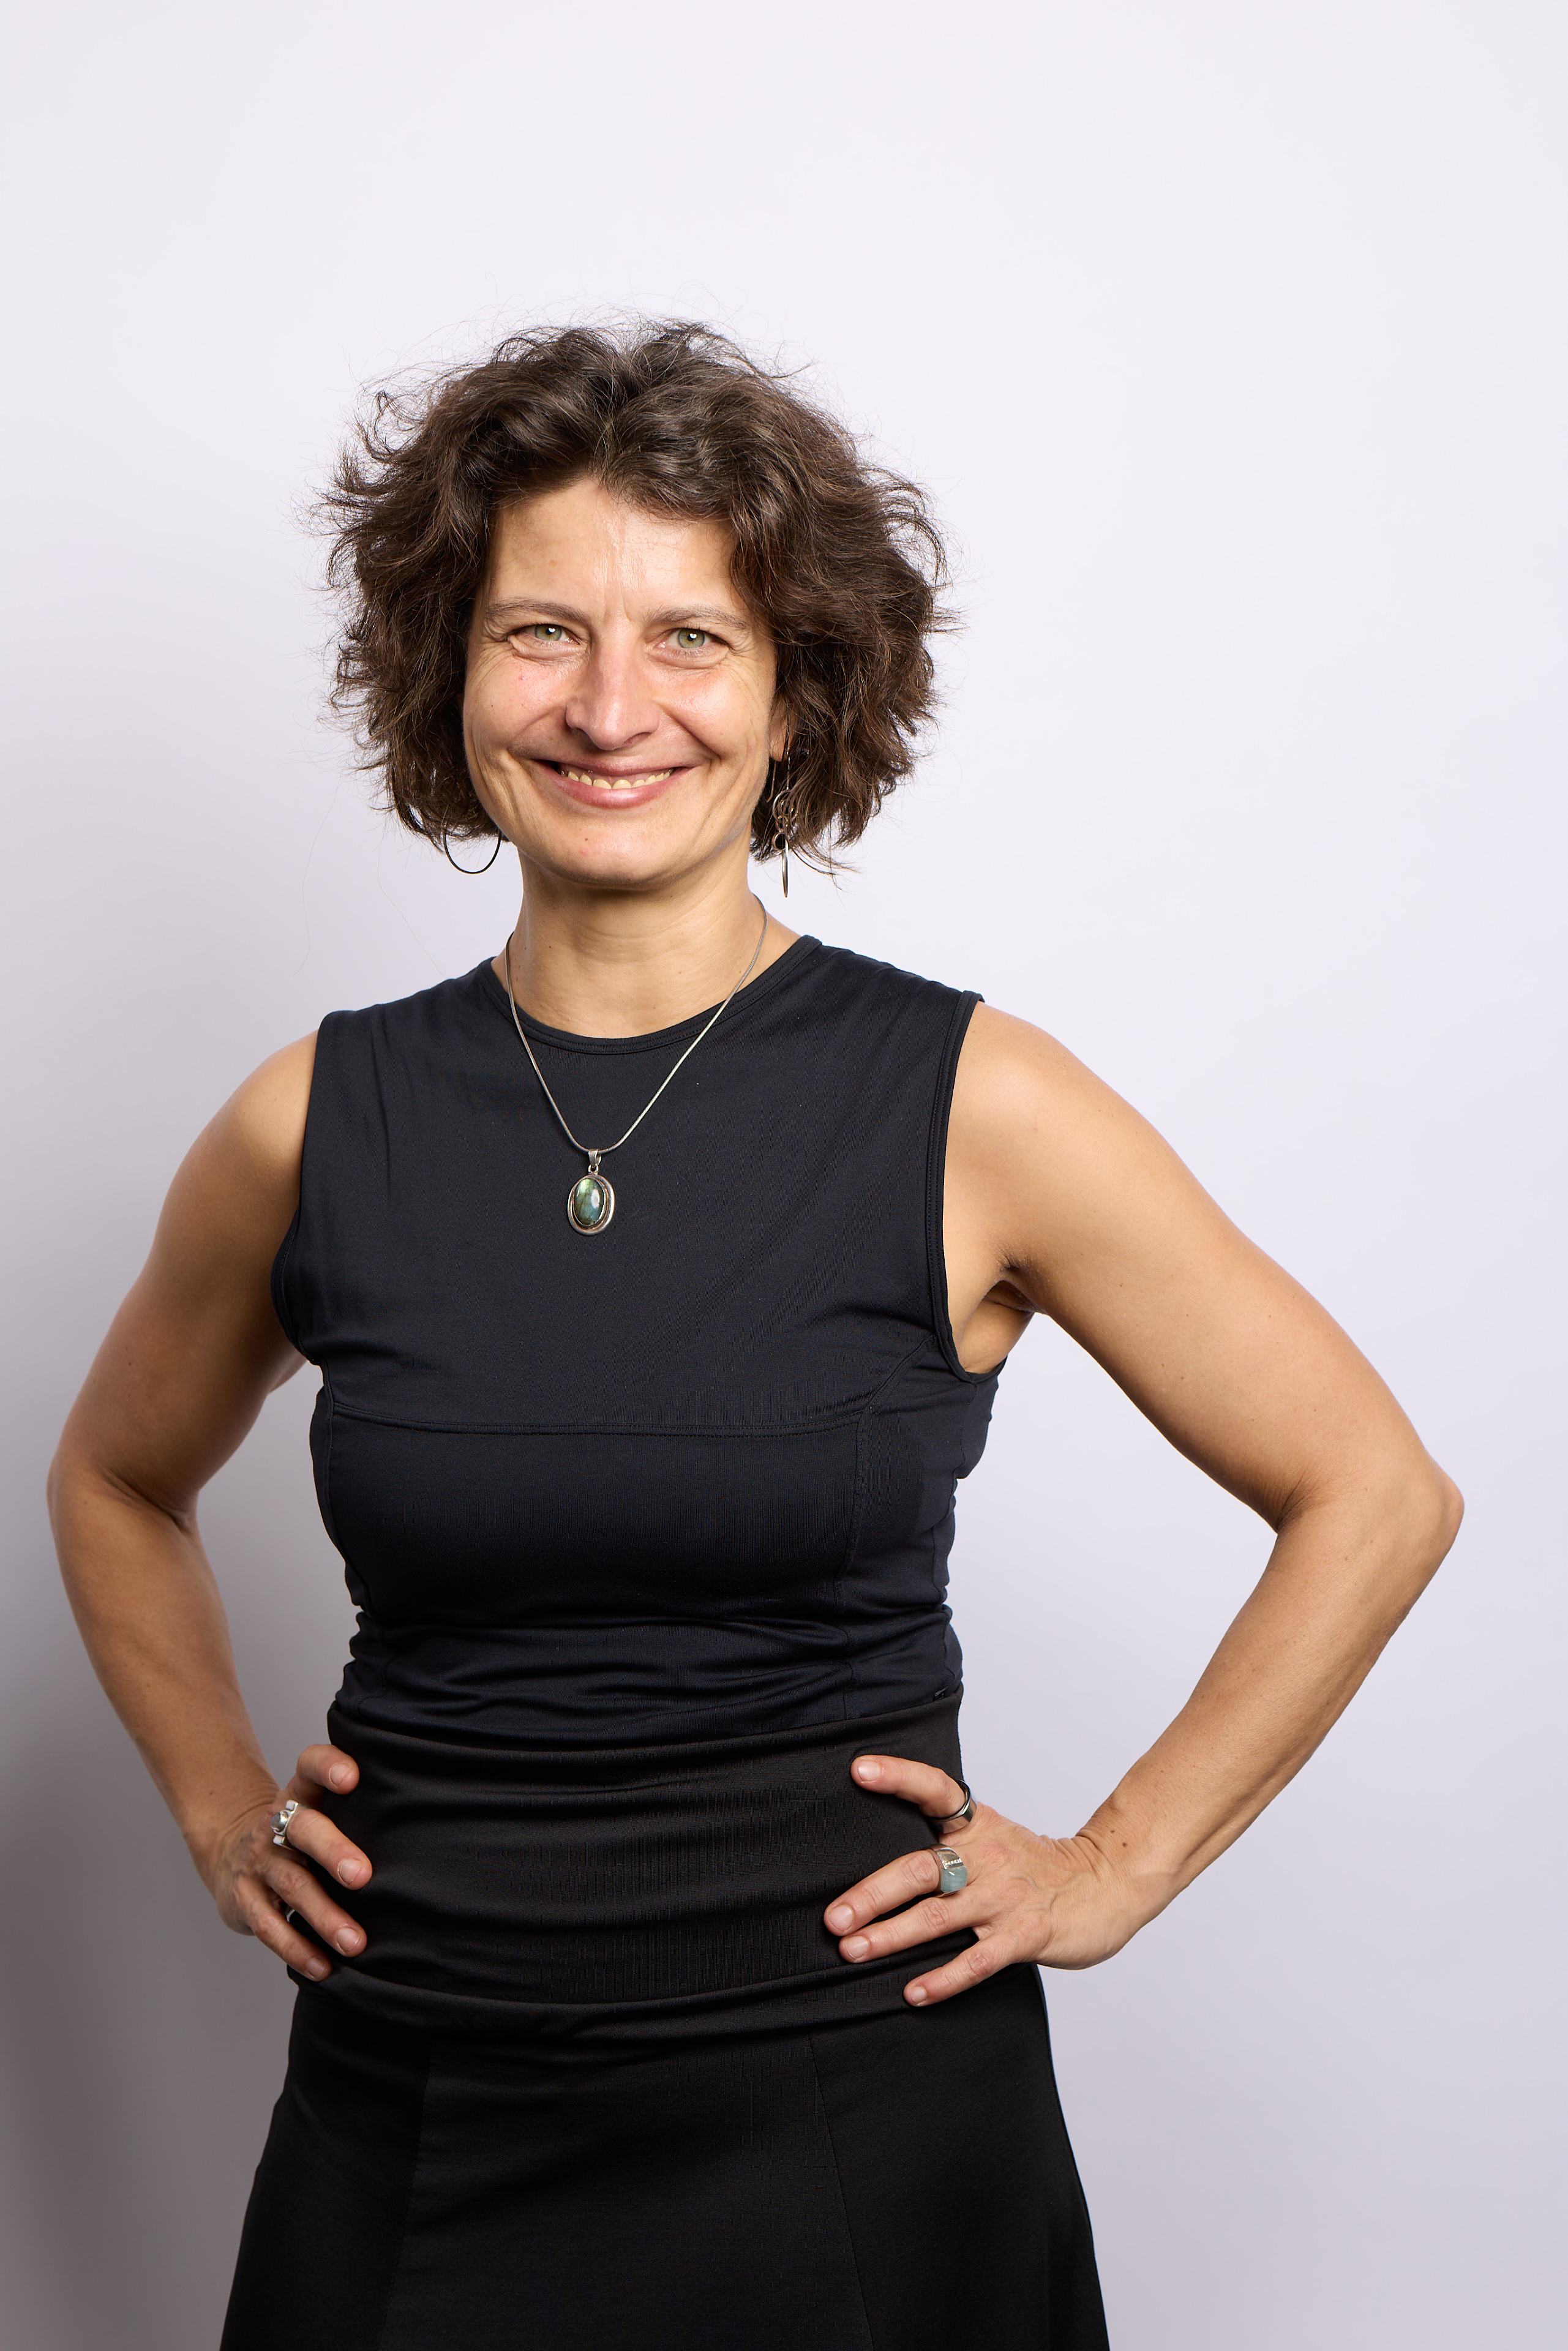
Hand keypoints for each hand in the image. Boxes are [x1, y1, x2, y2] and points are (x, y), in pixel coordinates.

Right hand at [199, 1744, 371, 1980]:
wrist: (230, 1853)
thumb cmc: (300, 1834)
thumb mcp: (318, 1809)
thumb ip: (358, 1809)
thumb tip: (431, 1826)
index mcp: (301, 1793)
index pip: (310, 1766)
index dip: (328, 1767)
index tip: (353, 1779)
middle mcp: (277, 1823)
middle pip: (305, 1829)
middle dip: (334, 1852)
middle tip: (363, 1877)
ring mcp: (259, 1862)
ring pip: (293, 1884)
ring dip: (325, 1916)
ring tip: (356, 1942)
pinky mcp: (244, 1900)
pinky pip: (269, 1926)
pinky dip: (297, 1948)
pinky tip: (324, 1966)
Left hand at [824, 1753, 1149, 2006]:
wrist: (1109, 1884)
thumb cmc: (1038, 1866)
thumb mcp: (995, 1838)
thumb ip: (948, 1844)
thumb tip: (879, 1865)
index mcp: (978, 1826)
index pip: (936, 1789)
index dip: (898, 1776)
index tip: (860, 1769)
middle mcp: (988, 1857)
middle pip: (920, 1868)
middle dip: (872, 1894)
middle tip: (834, 1917)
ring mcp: (1006, 1897)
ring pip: (938, 1917)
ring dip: (891, 1936)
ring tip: (853, 1951)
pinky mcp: (1026, 1935)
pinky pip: (977, 1960)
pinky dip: (943, 1978)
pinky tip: (913, 1992)